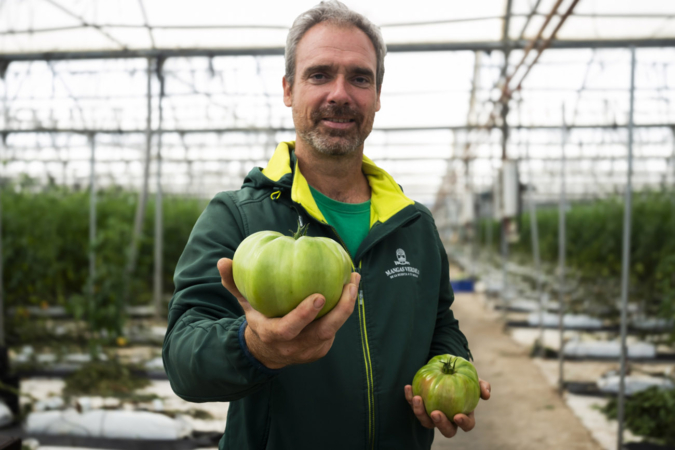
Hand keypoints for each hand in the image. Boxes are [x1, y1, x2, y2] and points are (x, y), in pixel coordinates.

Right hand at [218, 258, 359, 369]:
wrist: (266, 351)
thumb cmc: (257, 318)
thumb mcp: (244, 303)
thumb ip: (233, 283)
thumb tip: (223, 261)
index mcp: (273, 335)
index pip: (290, 329)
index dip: (305, 315)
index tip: (319, 296)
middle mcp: (294, 347)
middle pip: (322, 332)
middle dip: (340, 310)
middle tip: (349, 284)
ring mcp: (310, 350)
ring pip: (333, 329)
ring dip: (347, 305)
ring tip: (353, 279)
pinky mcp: (321, 349)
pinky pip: (336, 328)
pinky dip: (344, 309)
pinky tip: (350, 286)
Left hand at [404, 378, 490, 437]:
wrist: (446, 368)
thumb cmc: (463, 376)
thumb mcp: (473, 378)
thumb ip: (481, 385)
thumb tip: (486, 394)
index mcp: (464, 415)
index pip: (467, 425)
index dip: (463, 423)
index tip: (458, 415)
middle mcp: (448, 418)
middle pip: (446, 430)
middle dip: (440, 424)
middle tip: (436, 413)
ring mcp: (432, 414)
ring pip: (426, 422)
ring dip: (420, 412)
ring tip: (417, 398)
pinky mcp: (420, 406)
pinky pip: (413, 405)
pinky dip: (409, 397)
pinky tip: (408, 387)